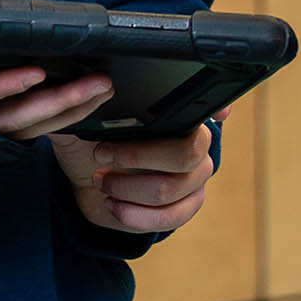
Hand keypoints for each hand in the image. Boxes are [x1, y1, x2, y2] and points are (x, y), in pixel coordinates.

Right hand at [0, 56, 115, 204]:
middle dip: (56, 102)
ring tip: (99, 91)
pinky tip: (67, 107)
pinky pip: (4, 128)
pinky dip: (39, 118)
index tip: (35, 70)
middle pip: (9, 119)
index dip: (1, 86)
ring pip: (16, 127)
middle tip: (98, 83)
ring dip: (60, 111)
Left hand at [49, 105, 226, 233]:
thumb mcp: (87, 116)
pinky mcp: (185, 208)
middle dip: (135, 157)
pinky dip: (133, 214)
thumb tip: (97, 83)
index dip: (213, 112)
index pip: (201, 112)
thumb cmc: (93, 142)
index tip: (197, 113)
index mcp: (182, 116)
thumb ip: (94, 98)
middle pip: (185, 155)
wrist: (89, 177)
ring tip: (101, 180)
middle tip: (101, 154)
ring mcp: (195, 180)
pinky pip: (167, 217)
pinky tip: (113, 204)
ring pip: (168, 189)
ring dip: (125, 188)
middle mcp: (197, 147)